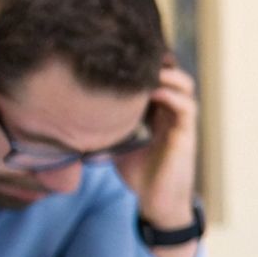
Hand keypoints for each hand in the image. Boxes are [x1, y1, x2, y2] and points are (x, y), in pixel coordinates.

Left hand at [116, 61, 200, 256]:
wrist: (157, 202)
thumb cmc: (140, 174)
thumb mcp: (118, 143)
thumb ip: (106, 127)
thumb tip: (70, 116)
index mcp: (159, 111)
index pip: (158, 77)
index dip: (145, 63)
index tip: (121, 54)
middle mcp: (172, 112)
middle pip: (173, 73)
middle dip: (157, 61)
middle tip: (134, 55)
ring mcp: (182, 122)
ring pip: (184, 85)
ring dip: (168, 74)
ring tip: (147, 69)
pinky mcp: (186, 135)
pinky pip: (186, 107)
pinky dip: (171, 95)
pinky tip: (153, 91)